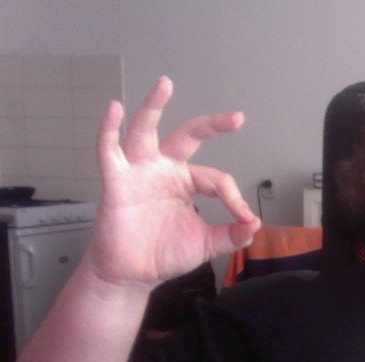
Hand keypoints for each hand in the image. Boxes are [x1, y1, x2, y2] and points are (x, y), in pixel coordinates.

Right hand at [89, 76, 260, 286]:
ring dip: (153, 107)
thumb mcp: (205, 245)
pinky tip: (114, 110)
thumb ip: (231, 235)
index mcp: (187, 182)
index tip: (245, 219)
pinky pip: (109, 151)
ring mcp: (140, 173)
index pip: (217, 180)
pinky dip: (108, 130)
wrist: (132, 275)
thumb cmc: (163, 254)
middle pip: (187, 137)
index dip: (234, 199)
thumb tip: (256, 224)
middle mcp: (165, 170)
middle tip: (236, 119)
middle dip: (211, 126)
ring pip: (145, 132)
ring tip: (165, 84)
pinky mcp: (116, 182)